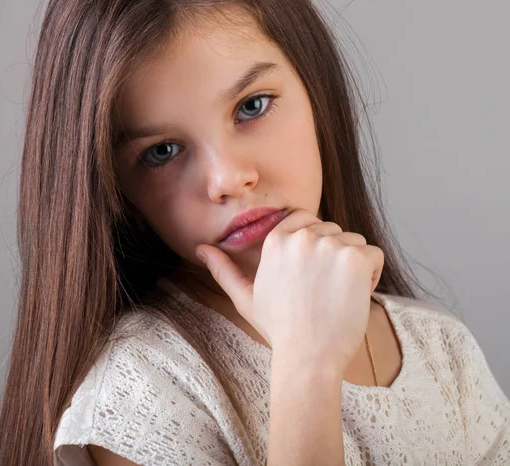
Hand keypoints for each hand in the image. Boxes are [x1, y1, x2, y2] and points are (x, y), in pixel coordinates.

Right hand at [195, 208, 383, 373]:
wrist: (307, 357)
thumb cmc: (279, 328)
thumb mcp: (245, 297)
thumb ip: (223, 269)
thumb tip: (201, 249)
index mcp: (276, 240)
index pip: (305, 217)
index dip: (314, 241)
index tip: (314, 268)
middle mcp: (302, 236)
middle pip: (332, 231)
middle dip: (334, 255)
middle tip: (324, 290)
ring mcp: (329, 246)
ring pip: (354, 242)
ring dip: (353, 265)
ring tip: (338, 295)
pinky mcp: (355, 259)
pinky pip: (374, 255)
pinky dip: (372, 275)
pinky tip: (355, 297)